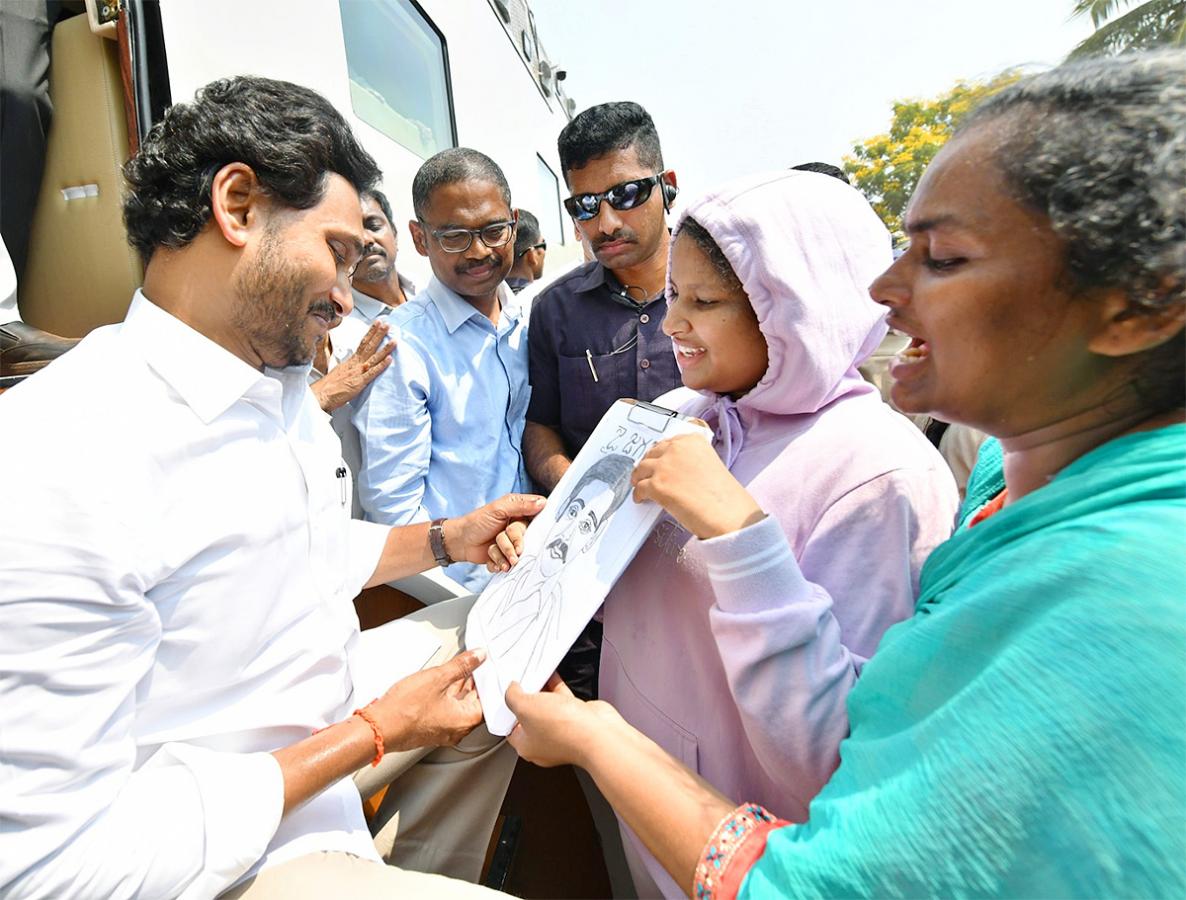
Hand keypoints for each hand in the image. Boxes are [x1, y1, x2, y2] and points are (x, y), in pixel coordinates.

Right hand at [311, 320, 394, 411]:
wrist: (320, 395)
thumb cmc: (328, 387)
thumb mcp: (339, 372)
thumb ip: (349, 367)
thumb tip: (353, 365)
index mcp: (351, 361)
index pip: (362, 343)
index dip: (370, 333)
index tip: (377, 325)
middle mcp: (355, 364)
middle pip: (368, 345)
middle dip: (378, 334)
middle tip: (387, 324)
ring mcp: (358, 372)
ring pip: (373, 357)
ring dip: (385, 348)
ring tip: (394, 340)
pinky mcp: (359, 382)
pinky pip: (372, 372)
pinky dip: (381, 365)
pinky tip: (389, 359)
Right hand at [370, 648, 485, 750]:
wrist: (378, 727)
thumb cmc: (404, 710)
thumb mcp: (437, 678)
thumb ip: (461, 665)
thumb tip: (478, 656)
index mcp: (465, 720)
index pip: (487, 699)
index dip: (487, 681)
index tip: (485, 667)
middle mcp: (456, 729)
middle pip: (473, 703)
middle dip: (473, 683)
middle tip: (473, 665)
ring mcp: (442, 731)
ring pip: (458, 706)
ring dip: (459, 688)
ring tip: (457, 670)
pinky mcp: (429, 729)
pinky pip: (445, 711)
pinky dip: (446, 697)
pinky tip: (440, 683)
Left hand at [446, 493, 545, 565]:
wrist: (460, 541)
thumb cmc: (477, 521)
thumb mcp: (499, 509)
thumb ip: (521, 505)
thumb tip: (542, 503)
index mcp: (518, 512)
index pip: (537, 517)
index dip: (538, 525)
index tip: (532, 532)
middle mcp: (517, 528)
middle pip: (526, 539)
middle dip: (515, 545)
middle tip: (515, 550)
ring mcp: (510, 543)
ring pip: (515, 553)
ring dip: (504, 553)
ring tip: (493, 549)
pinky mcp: (504, 557)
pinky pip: (507, 563)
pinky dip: (498, 562)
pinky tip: (490, 558)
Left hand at [505, 674, 621, 767]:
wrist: (597, 733)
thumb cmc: (564, 730)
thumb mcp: (525, 707)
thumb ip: (513, 697)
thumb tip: (511, 690)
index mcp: (526, 746)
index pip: (509, 728)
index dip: (506, 709)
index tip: (505, 694)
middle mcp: (544, 741)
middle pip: (529, 715)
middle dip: (525, 697)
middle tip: (520, 681)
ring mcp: (561, 730)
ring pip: (547, 707)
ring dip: (542, 690)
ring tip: (536, 674)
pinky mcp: (576, 719)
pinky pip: (562, 700)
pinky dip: (556, 687)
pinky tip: (553, 674)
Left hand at [632, 434, 765, 539]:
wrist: (728, 514)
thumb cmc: (724, 496)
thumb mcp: (710, 464)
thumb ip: (691, 460)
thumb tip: (675, 469)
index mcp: (693, 441)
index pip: (668, 442)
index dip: (660, 453)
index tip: (657, 459)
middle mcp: (677, 448)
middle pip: (652, 454)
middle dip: (648, 464)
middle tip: (646, 474)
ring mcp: (665, 466)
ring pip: (641, 469)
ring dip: (640, 478)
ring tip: (641, 485)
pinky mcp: (657, 485)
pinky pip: (639, 488)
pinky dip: (638, 494)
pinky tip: (641, 499)